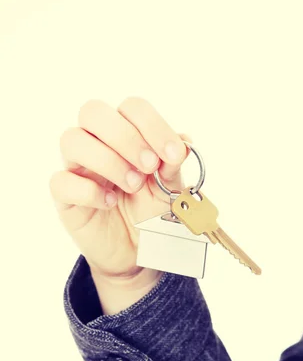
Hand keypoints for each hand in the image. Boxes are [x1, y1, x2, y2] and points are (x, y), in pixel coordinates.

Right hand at [49, 97, 191, 280]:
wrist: (138, 253)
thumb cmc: (151, 214)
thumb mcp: (170, 190)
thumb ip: (173, 166)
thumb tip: (184, 142)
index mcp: (126, 134)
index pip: (132, 108)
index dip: (153, 125)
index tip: (173, 154)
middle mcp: (97, 144)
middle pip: (93, 111)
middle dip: (125, 136)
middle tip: (148, 166)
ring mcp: (77, 168)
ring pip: (72, 140)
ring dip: (107, 160)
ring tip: (132, 185)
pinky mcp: (65, 197)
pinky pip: (61, 182)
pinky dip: (88, 190)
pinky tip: (109, 203)